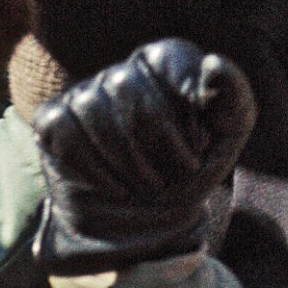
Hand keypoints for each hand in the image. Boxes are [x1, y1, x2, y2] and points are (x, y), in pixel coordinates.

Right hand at [32, 38, 254, 275]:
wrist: (146, 229)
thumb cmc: (187, 176)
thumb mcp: (225, 141)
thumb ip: (233, 99)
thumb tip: (214, 65)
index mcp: (163, 66)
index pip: (167, 58)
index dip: (186, 106)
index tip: (200, 144)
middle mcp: (121, 73)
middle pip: (125, 84)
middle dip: (154, 140)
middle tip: (172, 175)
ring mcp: (83, 97)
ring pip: (91, 105)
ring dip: (125, 159)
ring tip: (145, 185)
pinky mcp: (54, 124)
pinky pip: (63, 129)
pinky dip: (94, 168)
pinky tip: (115, 188)